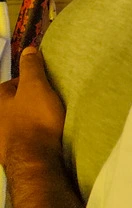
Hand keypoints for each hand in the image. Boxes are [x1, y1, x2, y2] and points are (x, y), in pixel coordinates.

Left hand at [0, 48, 66, 168]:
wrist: (33, 159)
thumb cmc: (34, 118)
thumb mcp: (36, 87)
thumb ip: (31, 67)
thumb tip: (28, 48)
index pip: (14, 83)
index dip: (33, 83)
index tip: (48, 88)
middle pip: (14, 103)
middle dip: (28, 103)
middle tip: (48, 105)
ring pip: (16, 121)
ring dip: (29, 120)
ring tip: (47, 122)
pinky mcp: (7, 152)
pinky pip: (20, 138)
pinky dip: (29, 136)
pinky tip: (42, 138)